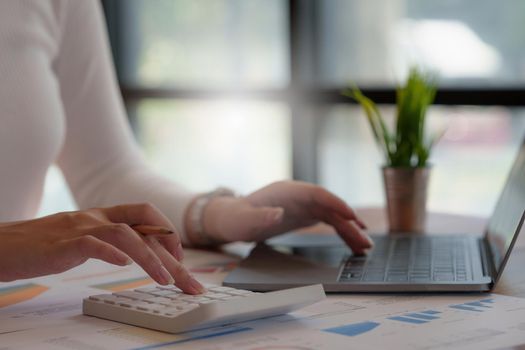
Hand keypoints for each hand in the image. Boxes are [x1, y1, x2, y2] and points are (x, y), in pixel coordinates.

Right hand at [0, 203, 203, 293]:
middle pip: (143, 228)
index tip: (179, 258)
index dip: (167, 231)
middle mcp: (95, 217)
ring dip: (149, 257)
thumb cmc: (43, 245)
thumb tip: (139, 252)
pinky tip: (124, 264)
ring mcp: (79, 228)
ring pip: (124, 234)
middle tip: (189, 281)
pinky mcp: (60, 245)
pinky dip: (110, 252)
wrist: (2, 246)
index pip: (146, 213)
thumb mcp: (83, 237)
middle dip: (172, 255)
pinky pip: (91, 244)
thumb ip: (109, 240)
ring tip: (165, 280)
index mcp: (102, 215)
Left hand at [201, 181, 372, 253]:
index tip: (352, 215)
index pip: (318, 194)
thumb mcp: (244, 220)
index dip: (336, 203)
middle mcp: (300, 196)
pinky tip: (353, 244)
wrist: (233, 219)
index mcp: (288, 191)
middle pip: (330, 207)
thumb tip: (277, 214)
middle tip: (365, 241)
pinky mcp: (305, 215)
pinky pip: (329, 222)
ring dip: (349, 230)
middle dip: (349, 222)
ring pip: (333, 216)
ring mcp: (304, 205)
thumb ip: (260, 216)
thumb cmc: (236, 218)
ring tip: (365, 247)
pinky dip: (341, 232)